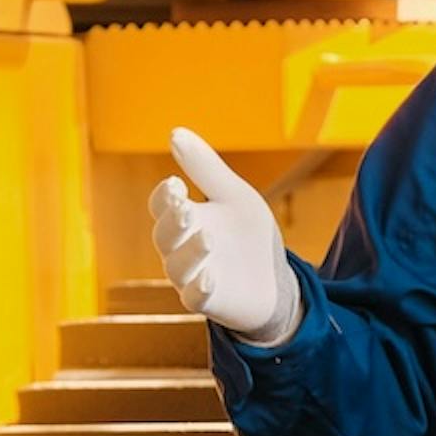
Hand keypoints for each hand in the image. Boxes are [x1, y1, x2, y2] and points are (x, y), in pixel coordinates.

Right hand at [148, 127, 299, 342]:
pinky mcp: (210, 303)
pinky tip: (211, 277)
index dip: (164, 196)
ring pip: (177, 267)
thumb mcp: (234, 195)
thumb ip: (206, 168)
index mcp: (183, 219)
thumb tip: (174, 132)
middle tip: (186, 208)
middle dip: (173, 222)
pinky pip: (196, 299)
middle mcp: (179, 249)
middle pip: (164, 236)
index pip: (161, 206)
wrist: (274, 280)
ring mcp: (192, 277)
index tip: (176, 182)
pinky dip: (200, 288)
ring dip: (189, 253)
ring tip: (208, 238)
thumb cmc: (248, 235)